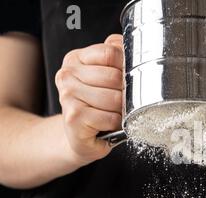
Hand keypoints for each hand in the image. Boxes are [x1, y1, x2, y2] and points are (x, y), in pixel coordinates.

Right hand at [55, 34, 123, 165]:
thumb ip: (115, 56)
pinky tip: (108, 124)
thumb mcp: (105, 75)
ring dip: (122, 110)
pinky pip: (110, 118)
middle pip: (114, 76)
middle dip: (126, 92)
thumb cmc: (97, 106)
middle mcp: (67, 75)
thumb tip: (132, 47)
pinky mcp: (74, 117)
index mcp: (75, 59)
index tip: (128, 79)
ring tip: (115, 113)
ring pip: (114, 98)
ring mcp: (67, 96)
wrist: (79, 136)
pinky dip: (116, 123)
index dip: (126, 66)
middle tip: (123, 101)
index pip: (110, 52)